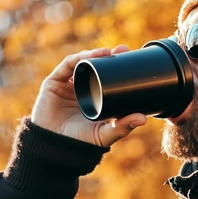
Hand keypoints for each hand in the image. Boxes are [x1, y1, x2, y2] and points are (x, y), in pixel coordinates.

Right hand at [30, 45, 146, 146]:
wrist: (53, 148)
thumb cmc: (80, 142)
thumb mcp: (105, 134)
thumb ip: (122, 126)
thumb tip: (144, 118)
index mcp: (96, 97)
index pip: (109, 77)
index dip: (119, 66)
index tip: (131, 58)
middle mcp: (82, 88)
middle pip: (97, 66)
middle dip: (109, 56)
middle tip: (123, 50)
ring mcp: (68, 85)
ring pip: (82, 63)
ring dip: (94, 54)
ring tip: (106, 52)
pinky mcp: (54, 83)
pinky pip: (66, 66)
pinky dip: (77, 59)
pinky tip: (88, 56)